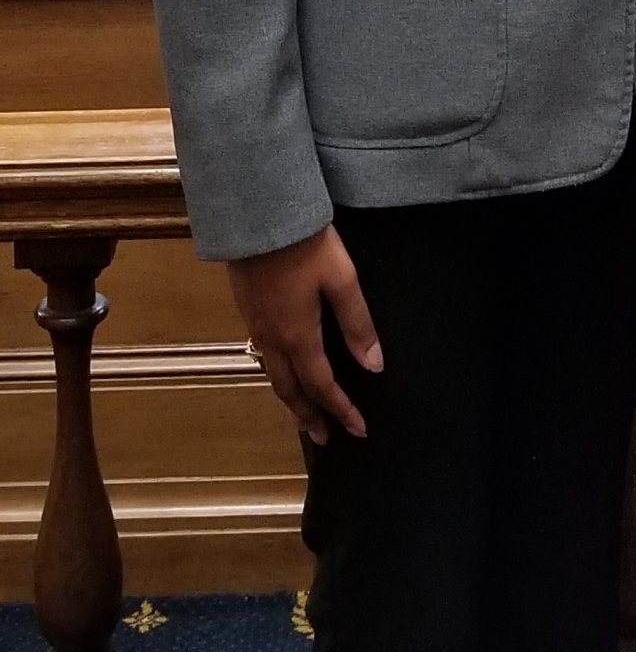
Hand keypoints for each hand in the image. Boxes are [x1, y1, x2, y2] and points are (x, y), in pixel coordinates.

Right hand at [227, 225, 382, 446]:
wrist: (257, 213)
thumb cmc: (304, 243)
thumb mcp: (341, 279)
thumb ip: (357, 323)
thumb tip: (374, 365)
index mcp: (298, 335)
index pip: (322, 386)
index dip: (341, 410)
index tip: (358, 430)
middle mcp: (272, 338)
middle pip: (290, 390)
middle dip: (309, 416)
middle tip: (325, 438)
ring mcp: (255, 324)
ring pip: (272, 375)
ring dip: (289, 400)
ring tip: (302, 416)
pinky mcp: (247, 308)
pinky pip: (262, 356)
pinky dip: (276, 375)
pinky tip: (282, 369)